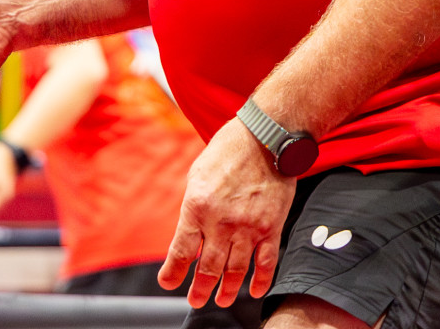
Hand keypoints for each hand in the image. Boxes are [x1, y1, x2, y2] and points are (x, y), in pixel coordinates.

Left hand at [159, 118, 292, 308]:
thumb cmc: (225, 153)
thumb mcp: (196, 176)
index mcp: (197, 207)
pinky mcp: (271, 227)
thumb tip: (190, 235)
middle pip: (208, 267)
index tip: (168, 284)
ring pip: (236, 270)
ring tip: (222, 299)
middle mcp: (221, 222)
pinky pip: (266, 262)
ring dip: (227, 289)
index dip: (173, 273)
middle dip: (200, 289)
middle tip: (196, 301)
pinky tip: (255, 291)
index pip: (181, 251)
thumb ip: (193, 208)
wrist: (263, 138)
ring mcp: (248, 227)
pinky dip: (261, 280)